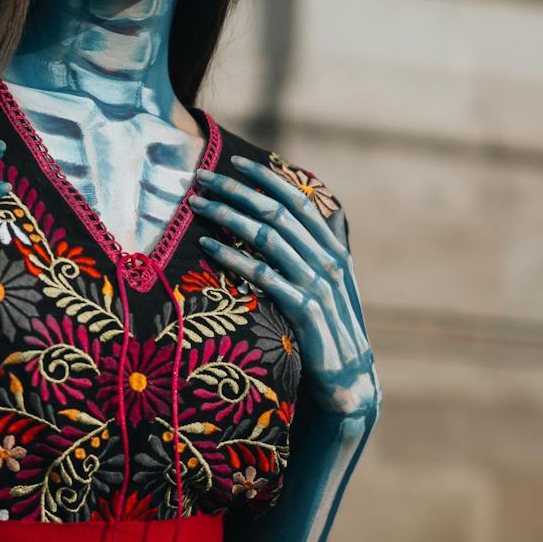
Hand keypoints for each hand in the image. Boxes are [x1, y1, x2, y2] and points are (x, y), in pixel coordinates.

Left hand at [187, 155, 379, 416]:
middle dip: (235, 190)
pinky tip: (207, 247)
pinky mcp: (304, 310)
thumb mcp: (327, 285)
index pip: (297, 200)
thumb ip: (315, 252)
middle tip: (200, 178)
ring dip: (227, 216)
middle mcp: (327, 260)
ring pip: (267, 238)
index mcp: (331, 249)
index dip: (266, 178)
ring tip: (195, 206)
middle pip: (275, 212)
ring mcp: (317, 284)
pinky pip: (262, 276)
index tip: (233, 161)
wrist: (348, 380)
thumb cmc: (329, 329)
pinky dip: (232, 257)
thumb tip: (303, 218)